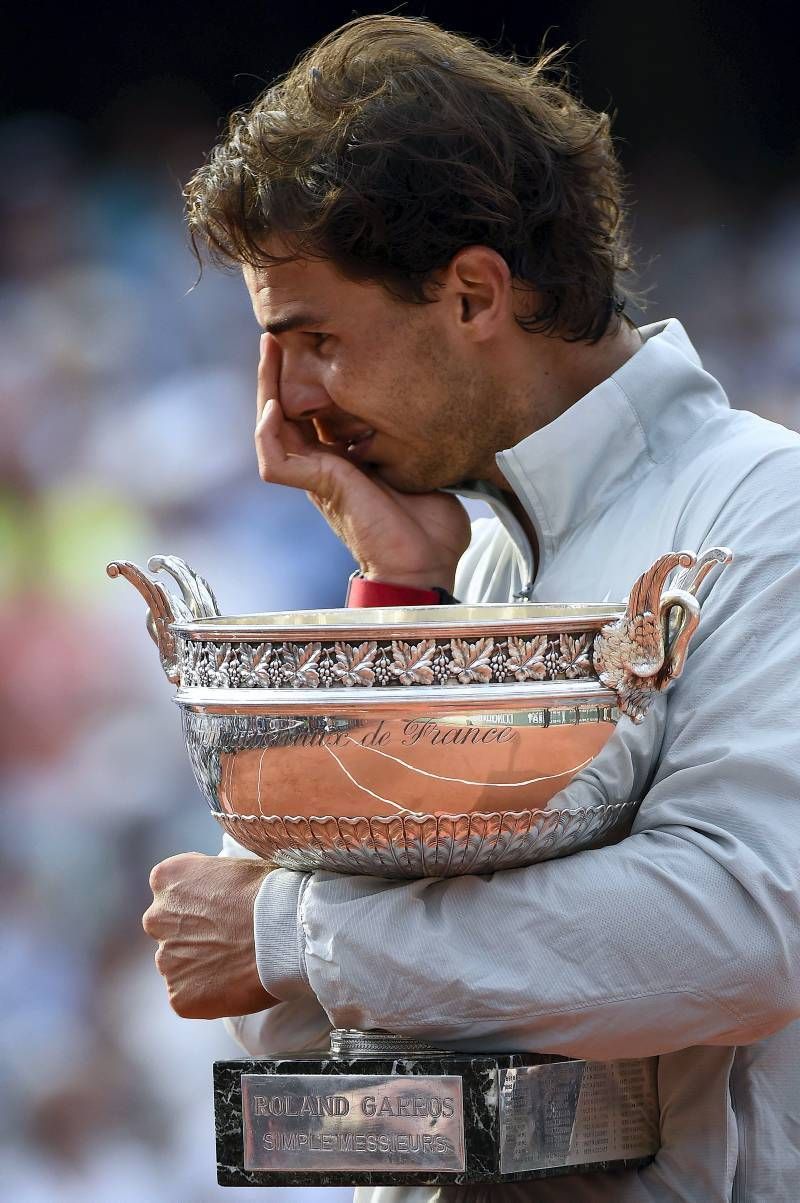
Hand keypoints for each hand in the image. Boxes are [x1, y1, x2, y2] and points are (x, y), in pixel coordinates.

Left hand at [142, 853, 276, 1019]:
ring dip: (201, 965)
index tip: (221, 907)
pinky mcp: (179, 996)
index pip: (171, 891)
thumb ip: (213, 881)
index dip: (199, 901)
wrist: (284, 930)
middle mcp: (156, 919)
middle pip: (171, 930)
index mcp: (166, 879)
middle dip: (194, 935)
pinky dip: (209, 994)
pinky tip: (236, 983)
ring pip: (179, 965)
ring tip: (238, 962)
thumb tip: (221, 892)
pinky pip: (190, 996)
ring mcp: (165, 961)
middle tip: (230, 938)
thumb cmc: (271, 891)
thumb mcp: (235, 866)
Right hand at [254, 334, 470, 590]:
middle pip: (286, 411)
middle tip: (278, 332)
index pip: (314, 410)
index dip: (308, 376)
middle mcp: (324, 466)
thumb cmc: (432, 526)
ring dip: (266, 389)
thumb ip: (420, 437)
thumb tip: (443, 405)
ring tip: (269, 351)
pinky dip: (268, 433)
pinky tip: (275, 405)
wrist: (429, 564)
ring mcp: (318, 479)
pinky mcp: (319, 490)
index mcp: (346, 460)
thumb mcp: (427, 464)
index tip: (315, 339)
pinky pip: (274, 460)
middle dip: (280, 371)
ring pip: (272, 428)